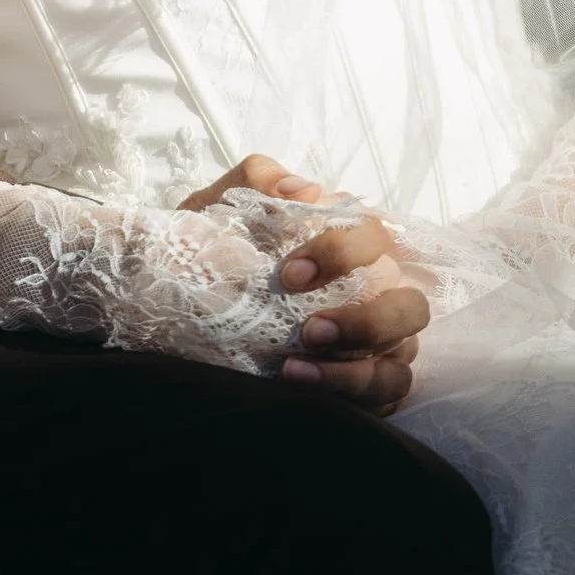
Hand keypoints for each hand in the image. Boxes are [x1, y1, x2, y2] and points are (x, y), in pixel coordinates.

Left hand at [180, 153, 424, 413]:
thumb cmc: (203, 255)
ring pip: (403, 354)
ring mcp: (374, 342)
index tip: (291, 273)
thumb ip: (253, 181)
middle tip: (309, 330)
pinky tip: (301, 386)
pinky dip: (350, 393)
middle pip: (409, 304)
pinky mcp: (363, 382)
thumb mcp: (213, 211)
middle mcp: (372, 293)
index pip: (376, 238)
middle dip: (367, 320)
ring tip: (294, 368)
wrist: (166, 309)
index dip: (345, 253)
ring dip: (357, 367)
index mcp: (347, 247)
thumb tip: (298, 189)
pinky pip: (386, 393)